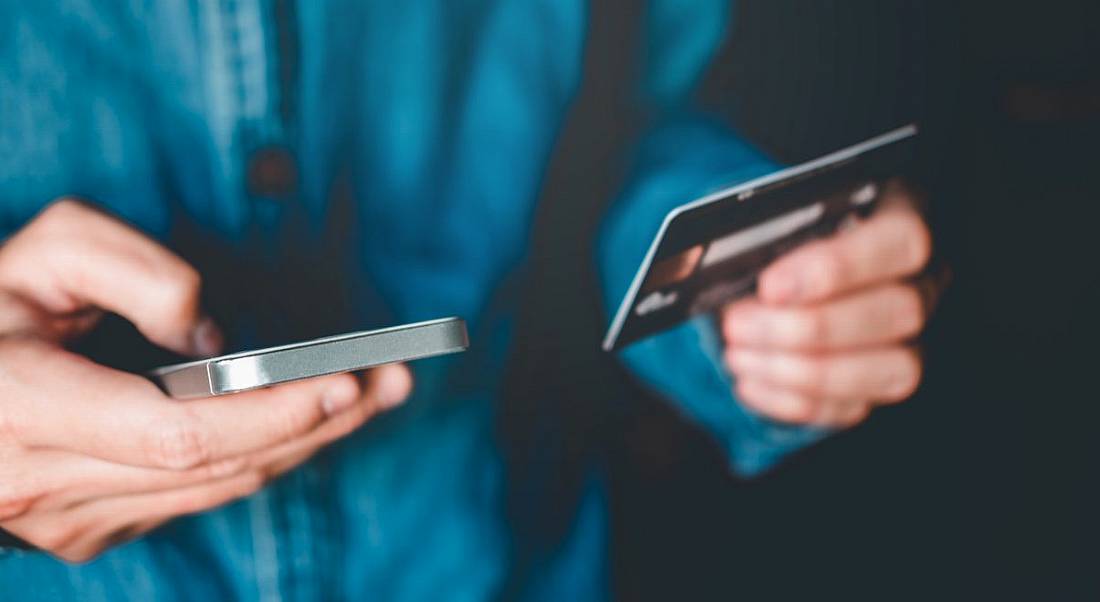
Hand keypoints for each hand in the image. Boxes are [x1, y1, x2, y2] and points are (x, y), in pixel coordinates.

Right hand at [0, 200, 411, 561]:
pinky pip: (198, 496)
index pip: (178, 432)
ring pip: (219, 488)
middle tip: (393, 379)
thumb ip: (131, 272)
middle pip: (218, 465)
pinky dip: (263, 457)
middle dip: (317, 422)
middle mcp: (46, 483)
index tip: (345, 379)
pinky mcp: (91, 531)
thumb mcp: (41, 253)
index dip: (271, 412)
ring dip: (305, 442)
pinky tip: (310, 421)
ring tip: (375, 394)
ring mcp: (69, 521)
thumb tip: (211, 338)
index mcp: (24, 408)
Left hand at [720, 181, 940, 427]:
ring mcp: (912, 338)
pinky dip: (793, 400)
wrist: (776, 276)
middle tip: (739, 324)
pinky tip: (749, 381)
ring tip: (739, 354)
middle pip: (899, 311)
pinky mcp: (883, 383)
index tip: (772, 287)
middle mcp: (923, 281)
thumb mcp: (772, 219)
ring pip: (891, 369)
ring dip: (802, 370)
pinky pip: (854, 407)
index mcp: (902, 216)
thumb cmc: (781, 236)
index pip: (901, 241)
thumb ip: (764, 234)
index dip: (838, 267)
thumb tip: (712, 262)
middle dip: (808, 327)